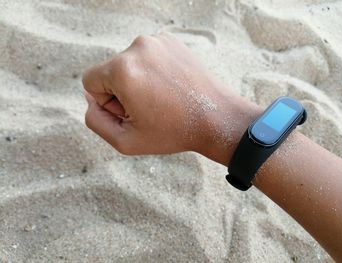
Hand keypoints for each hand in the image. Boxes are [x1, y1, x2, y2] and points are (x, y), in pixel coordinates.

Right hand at [83, 33, 241, 155]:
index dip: (106, 103)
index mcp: (123, 70)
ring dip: (137, 81)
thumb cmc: (173, 132)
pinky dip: (153, 71)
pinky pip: (147, 57)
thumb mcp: (126, 141)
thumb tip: (90, 100)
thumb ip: (96, 121)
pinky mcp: (171, 41)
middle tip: (149, 109)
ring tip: (162, 99)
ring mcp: (157, 41)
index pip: (90, 81)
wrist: (217, 119)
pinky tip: (170, 87)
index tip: (130, 113)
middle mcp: (138, 47)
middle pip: (110, 71)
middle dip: (122, 92)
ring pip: (129, 63)